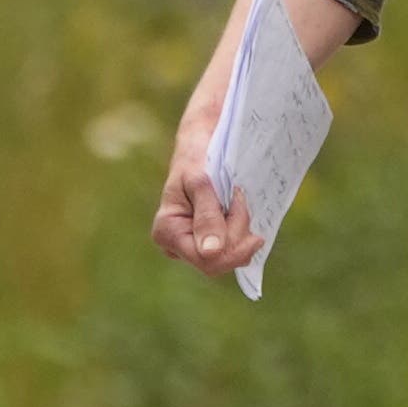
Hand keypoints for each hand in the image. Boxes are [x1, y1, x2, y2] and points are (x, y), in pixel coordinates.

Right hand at [150, 108, 262, 277]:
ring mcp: (192, 244)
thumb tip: (211, 253)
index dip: (232, 244)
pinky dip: (241, 228)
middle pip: (219, 261)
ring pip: (228, 254)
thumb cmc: (197, 159)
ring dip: (241, 227)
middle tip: (239, 199)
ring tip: (236, 198)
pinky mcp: (207, 239)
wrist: (200, 146)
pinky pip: (231, 246)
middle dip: (237, 233)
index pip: (205, 260)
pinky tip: (237, 208)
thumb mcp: (202, 183)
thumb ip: (207, 217)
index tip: (240, 205)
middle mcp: (176, 245)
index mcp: (167, 233)